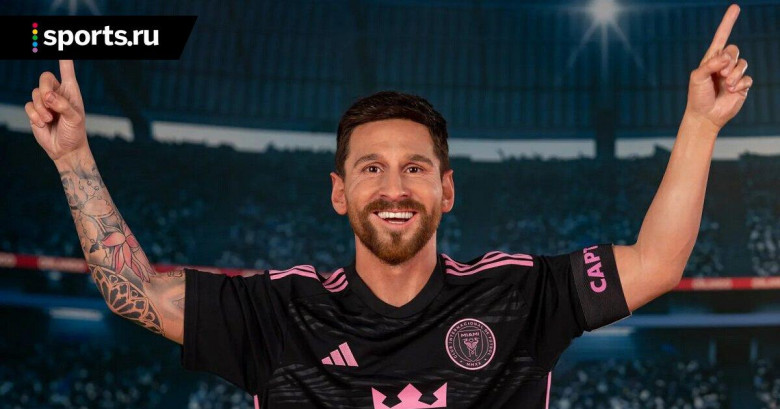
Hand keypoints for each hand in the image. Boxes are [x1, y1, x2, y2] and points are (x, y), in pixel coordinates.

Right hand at [24, 60, 86, 160]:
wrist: (65, 149)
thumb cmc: (75, 133)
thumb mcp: (75, 119)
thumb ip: (63, 105)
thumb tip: (48, 96)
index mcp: (71, 91)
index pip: (67, 71)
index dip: (64, 60)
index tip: (63, 50)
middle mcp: (58, 93)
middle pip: (45, 78)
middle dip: (45, 90)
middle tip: (50, 104)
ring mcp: (45, 102)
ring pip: (35, 93)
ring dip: (42, 108)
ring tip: (51, 119)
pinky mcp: (35, 111)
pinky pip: (29, 106)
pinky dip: (35, 116)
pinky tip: (43, 124)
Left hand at [686, 4, 751, 130]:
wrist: (705, 116)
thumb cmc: (697, 96)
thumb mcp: (698, 77)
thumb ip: (710, 64)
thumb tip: (726, 58)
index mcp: (711, 59)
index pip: (721, 37)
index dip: (728, 22)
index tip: (735, 7)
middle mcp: (723, 65)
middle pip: (734, 49)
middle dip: (728, 60)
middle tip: (720, 74)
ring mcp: (733, 74)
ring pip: (742, 63)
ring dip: (733, 75)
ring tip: (724, 86)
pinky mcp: (742, 85)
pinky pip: (747, 78)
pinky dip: (739, 84)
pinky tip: (731, 92)